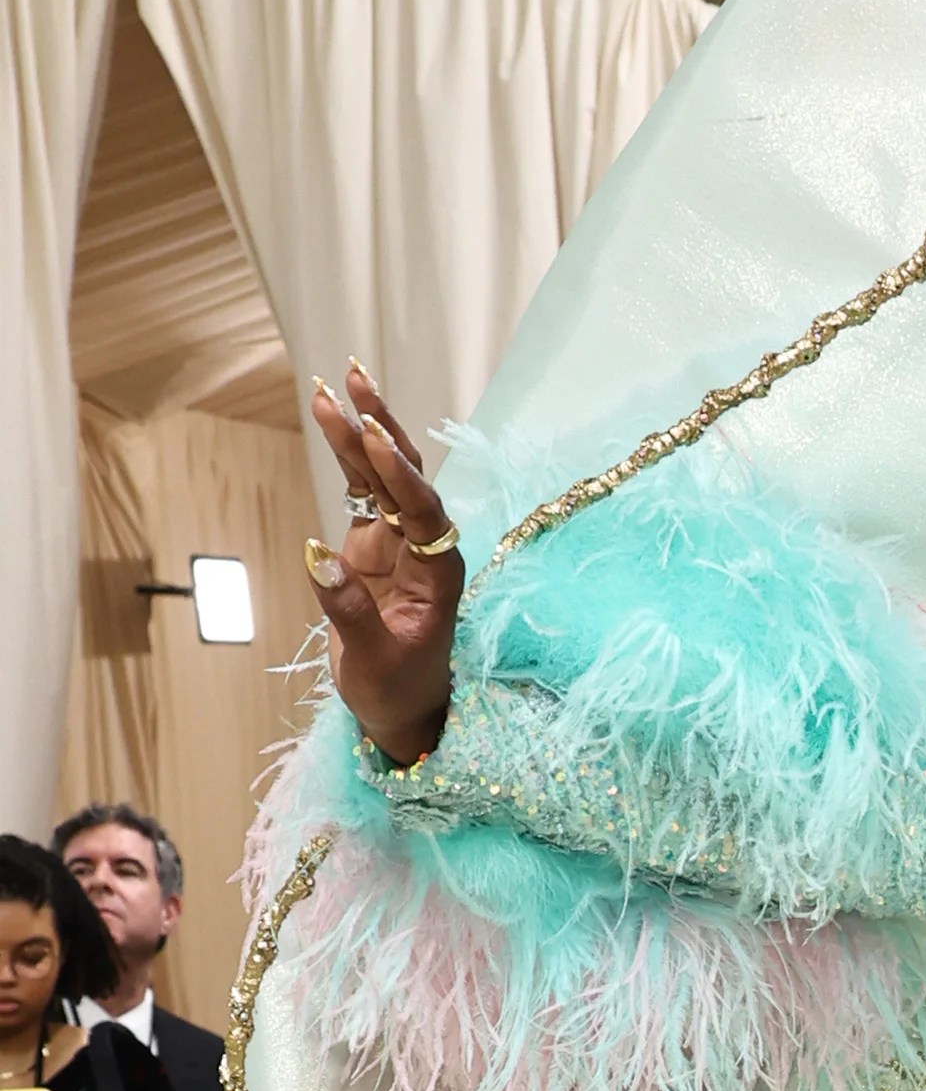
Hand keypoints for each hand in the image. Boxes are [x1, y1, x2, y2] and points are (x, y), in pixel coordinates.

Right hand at [304, 366, 463, 764]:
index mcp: (439, 573)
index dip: (401, 476)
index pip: (424, 514)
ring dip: (359, 431)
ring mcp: (399, 541)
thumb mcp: (373, 661)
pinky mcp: (374, 542)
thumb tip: (321, 558)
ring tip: (333, 386)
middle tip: (354, 381)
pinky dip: (347, 456)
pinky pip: (362, 489)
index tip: (373, 439)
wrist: (401, 709)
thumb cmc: (397, 691)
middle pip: (406, 477)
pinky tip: (332, 418)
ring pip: (381, 476)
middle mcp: (425, 547)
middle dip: (380, 429)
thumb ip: (349, 611)